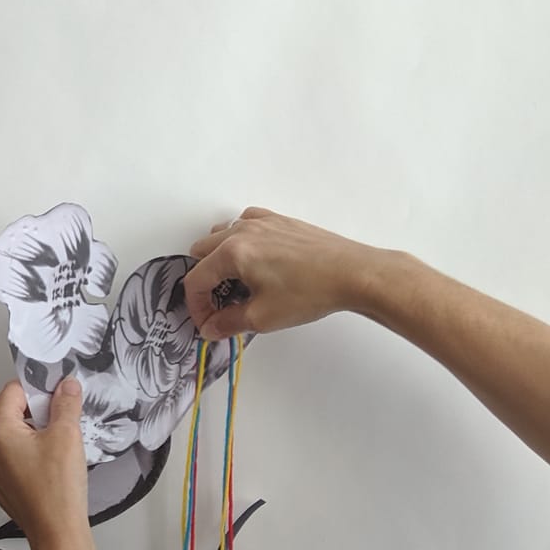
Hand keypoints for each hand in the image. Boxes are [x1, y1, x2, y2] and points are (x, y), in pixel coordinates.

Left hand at [0, 378, 88, 549]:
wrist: (56, 531)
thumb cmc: (56, 490)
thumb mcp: (67, 435)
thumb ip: (65, 403)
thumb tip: (66, 386)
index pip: (14, 390)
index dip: (39, 389)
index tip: (58, 394)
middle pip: (10, 411)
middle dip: (37, 411)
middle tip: (61, 423)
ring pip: (11, 433)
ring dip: (34, 432)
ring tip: (57, 446)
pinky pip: (11, 454)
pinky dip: (29, 451)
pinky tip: (49, 462)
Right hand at [184, 208, 397, 341]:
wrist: (354, 274)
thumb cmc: (312, 291)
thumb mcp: (263, 317)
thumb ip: (228, 323)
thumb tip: (211, 328)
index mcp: (233, 252)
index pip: (196, 280)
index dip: (196, 307)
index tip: (208, 323)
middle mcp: (243, 231)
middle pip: (201, 252)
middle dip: (205, 281)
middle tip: (219, 305)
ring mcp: (262, 222)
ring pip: (220, 234)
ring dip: (219, 258)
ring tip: (237, 283)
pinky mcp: (280, 221)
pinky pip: (245, 223)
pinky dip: (240, 240)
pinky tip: (254, 259)